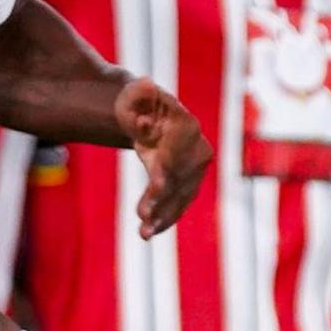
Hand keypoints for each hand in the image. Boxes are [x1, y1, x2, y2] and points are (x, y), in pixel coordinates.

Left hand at [121, 76, 209, 233]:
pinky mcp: (190, 182)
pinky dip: (166, 218)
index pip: (177, 152)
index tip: (155, 186)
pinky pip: (180, 203)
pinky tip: (150, 232)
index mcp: (185, 124)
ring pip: (182, 196)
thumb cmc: (137, 104)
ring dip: (163, 216)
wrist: (149, 115)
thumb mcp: (132, 97)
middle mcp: (198, 148)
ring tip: (144, 233)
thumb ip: (136, 100)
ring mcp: (197, 168)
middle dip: (162, 199)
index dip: (166, 171)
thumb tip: (143, 100)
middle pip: (180, 178)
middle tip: (142, 216)